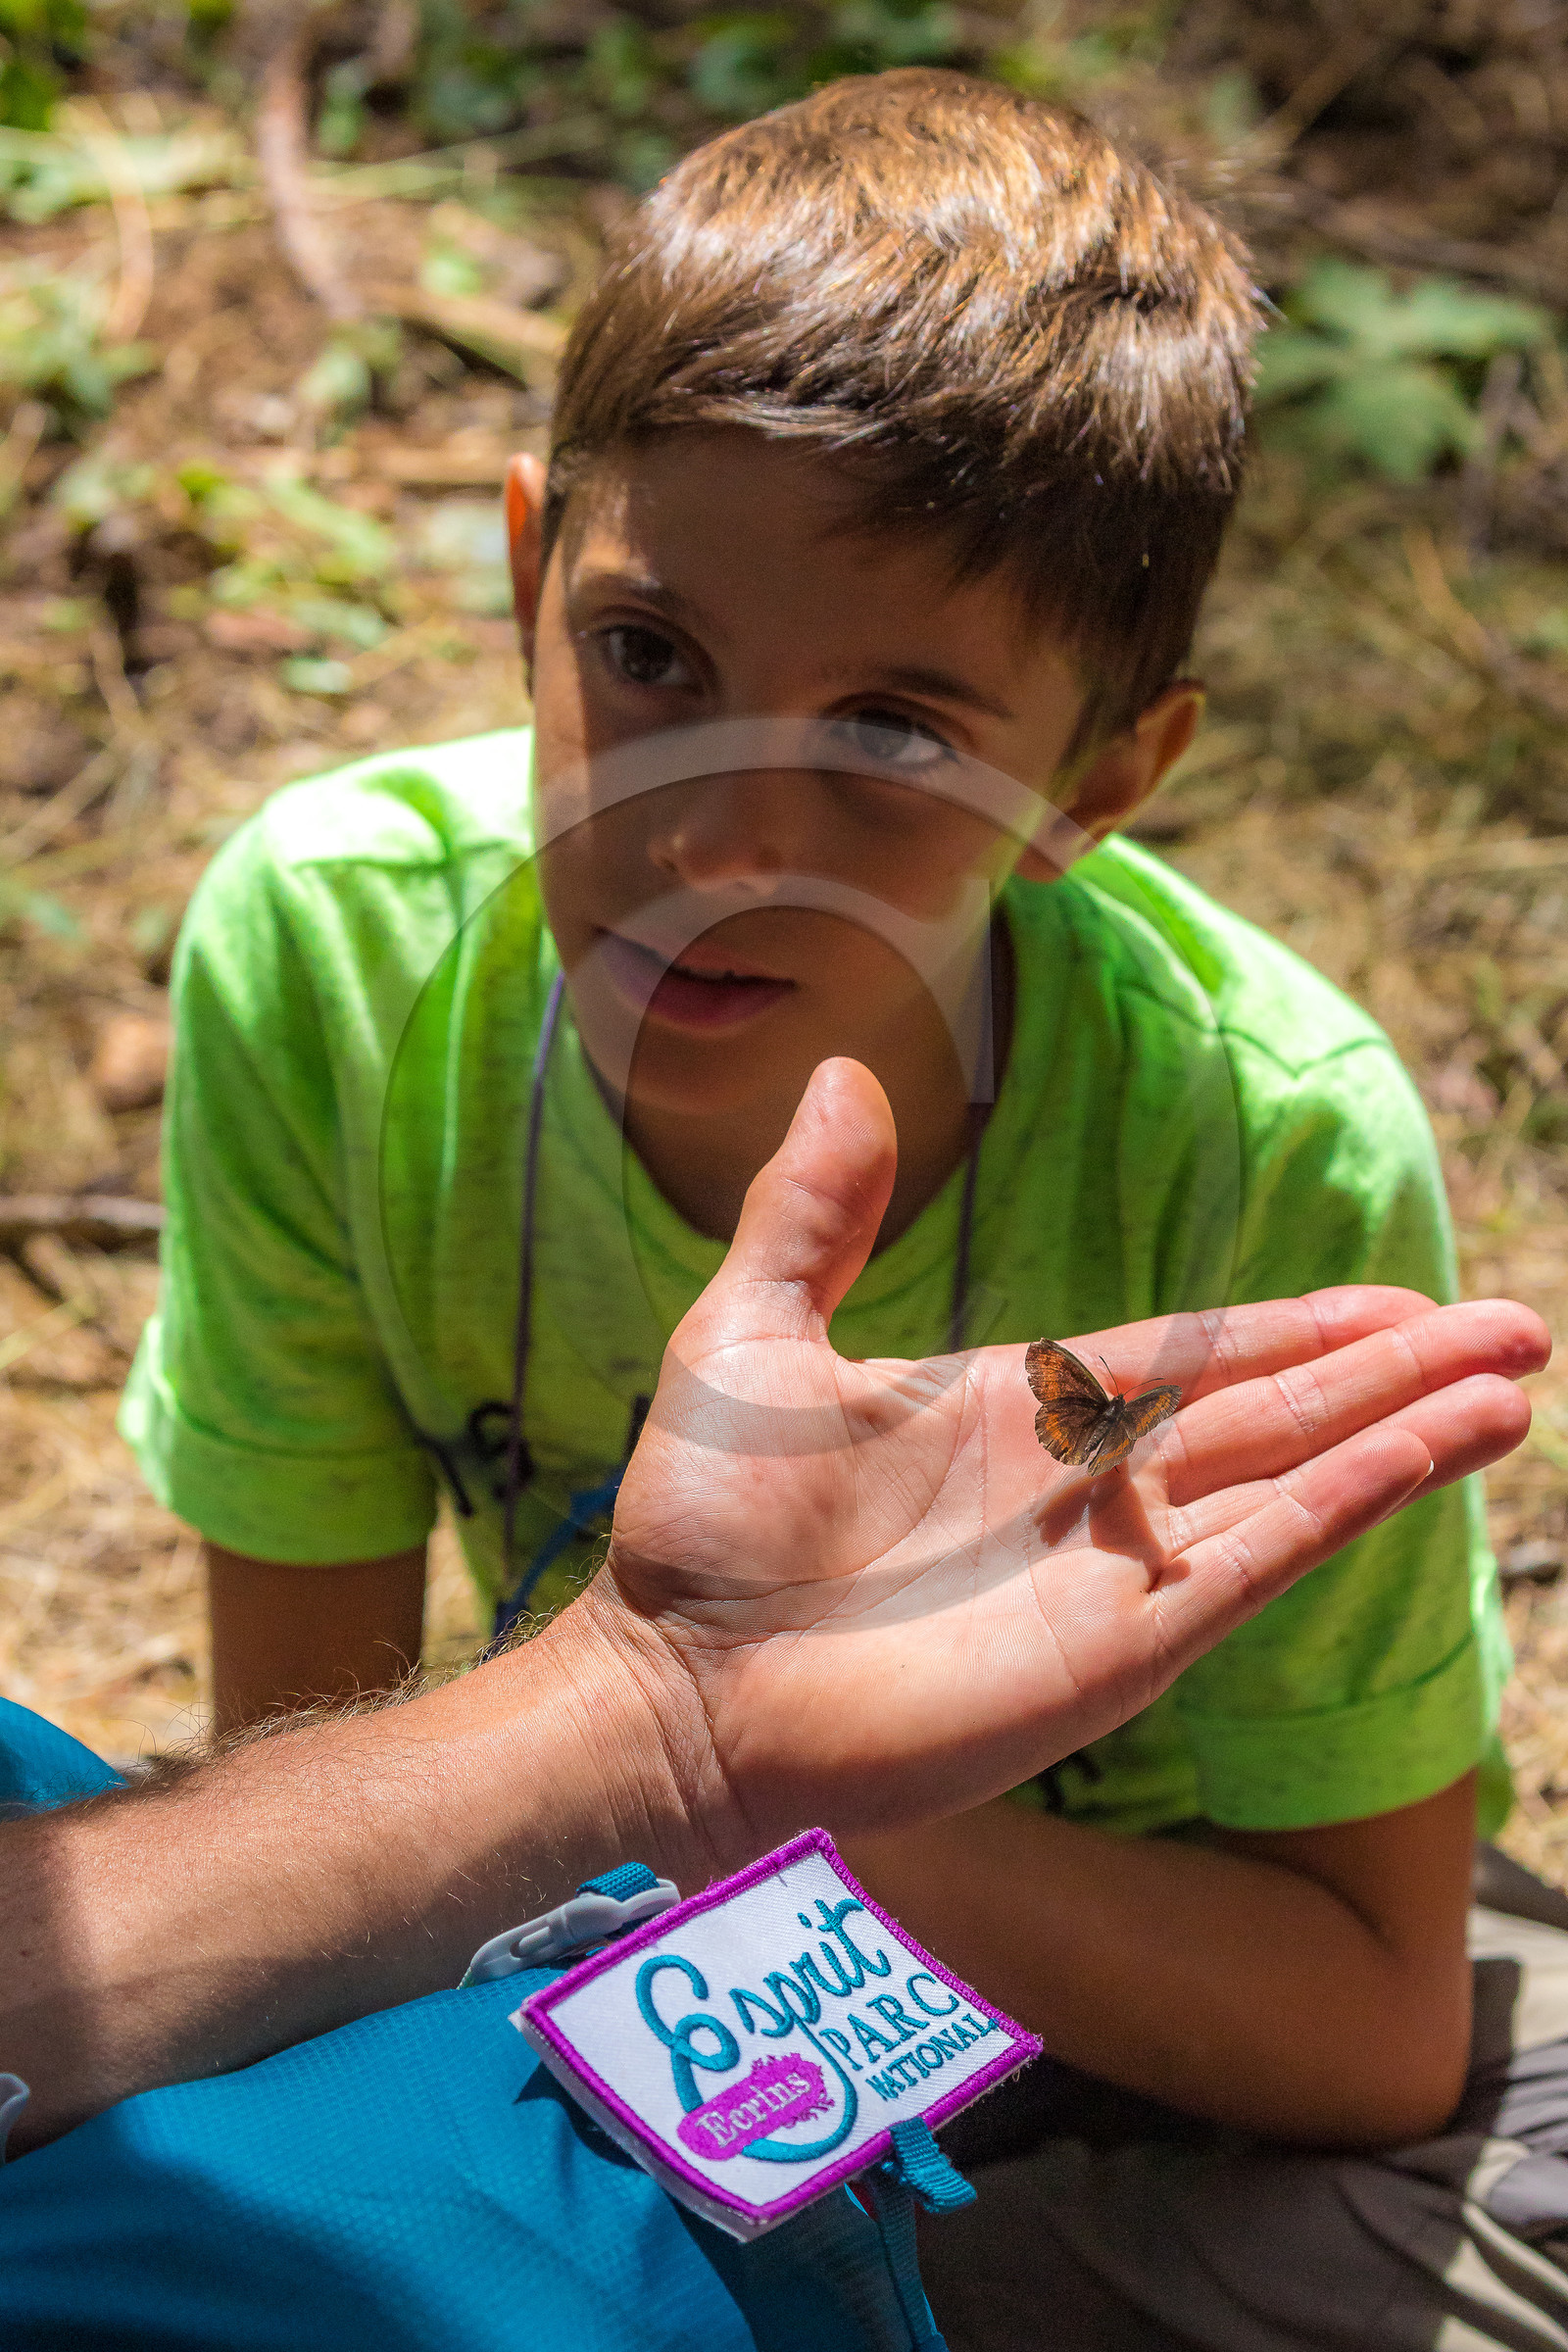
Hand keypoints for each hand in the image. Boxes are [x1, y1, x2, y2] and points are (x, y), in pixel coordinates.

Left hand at [595, 1058, 1545, 1860]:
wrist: (676, 1684)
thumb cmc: (701, 1525)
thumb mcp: (753, 1332)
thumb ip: (816, 1212)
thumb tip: (840, 1068)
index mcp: (1020, 1405)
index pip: (1197, 1355)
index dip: (1299, 1327)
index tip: (1397, 1302)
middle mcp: (1088, 1483)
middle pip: (1277, 1408)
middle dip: (1394, 1368)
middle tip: (1512, 1328)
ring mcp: (1114, 1568)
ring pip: (1295, 1478)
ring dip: (1404, 1430)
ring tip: (1510, 1383)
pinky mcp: (1120, 1646)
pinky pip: (1259, 1558)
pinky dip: (1348, 1503)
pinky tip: (1428, 1454)